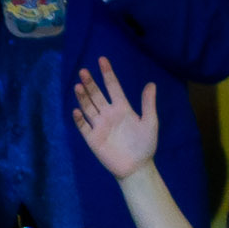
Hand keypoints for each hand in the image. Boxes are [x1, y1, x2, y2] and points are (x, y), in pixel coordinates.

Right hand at [70, 56, 161, 179]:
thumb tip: (151, 84)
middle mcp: (108, 114)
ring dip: (83, 97)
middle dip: (90, 83)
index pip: (113, 87)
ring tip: (78, 86)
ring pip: (88, 107)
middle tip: (84, 71)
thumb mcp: (150, 122)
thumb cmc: (145, 145)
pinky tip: (77, 111)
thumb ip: (148, 104)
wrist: (137, 167)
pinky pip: (83, 127)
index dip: (107, 74)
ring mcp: (99, 125)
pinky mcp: (92, 139)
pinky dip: (79, 119)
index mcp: (122, 108)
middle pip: (97, 95)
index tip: (102, 60)